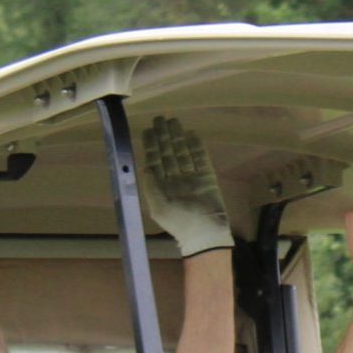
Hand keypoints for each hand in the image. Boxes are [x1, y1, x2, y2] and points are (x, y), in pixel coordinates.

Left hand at [140, 117, 232, 257]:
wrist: (205, 234)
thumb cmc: (179, 223)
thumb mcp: (158, 207)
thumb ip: (151, 186)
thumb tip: (146, 166)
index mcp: (161, 186)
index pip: (154, 161)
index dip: (151, 145)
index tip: (148, 129)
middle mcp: (174, 179)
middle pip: (168, 153)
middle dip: (164, 136)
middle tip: (161, 118)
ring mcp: (191, 177)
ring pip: (183, 153)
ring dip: (178, 137)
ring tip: (174, 121)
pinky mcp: (206, 177)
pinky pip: (200, 158)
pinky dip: (196, 146)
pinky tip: (191, 134)